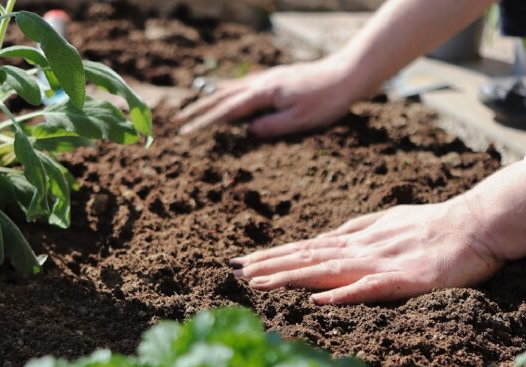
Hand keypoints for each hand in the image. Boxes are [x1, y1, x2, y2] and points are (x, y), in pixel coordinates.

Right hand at [175, 57, 361, 137]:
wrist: (348, 75)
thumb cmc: (327, 100)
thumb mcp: (300, 120)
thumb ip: (272, 127)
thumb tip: (248, 132)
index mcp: (264, 94)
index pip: (227, 111)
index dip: (205, 123)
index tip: (186, 133)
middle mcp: (262, 83)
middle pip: (222, 97)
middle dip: (199, 110)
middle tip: (178, 122)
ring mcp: (268, 78)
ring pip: (232, 88)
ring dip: (210, 99)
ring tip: (193, 108)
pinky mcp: (276, 78)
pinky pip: (244, 84)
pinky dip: (229, 90)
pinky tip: (226, 92)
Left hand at [229, 198, 504, 304]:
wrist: (477, 223)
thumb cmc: (434, 224)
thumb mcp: (388, 222)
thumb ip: (357, 230)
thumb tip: (327, 237)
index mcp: (357, 239)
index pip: (306, 249)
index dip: (273, 256)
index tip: (242, 262)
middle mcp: (361, 249)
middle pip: (307, 258)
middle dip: (268, 266)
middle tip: (233, 272)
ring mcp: (380, 263)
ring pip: (327, 270)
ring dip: (290, 277)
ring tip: (257, 284)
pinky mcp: (404, 279)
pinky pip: (369, 288)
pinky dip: (342, 294)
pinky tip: (317, 300)